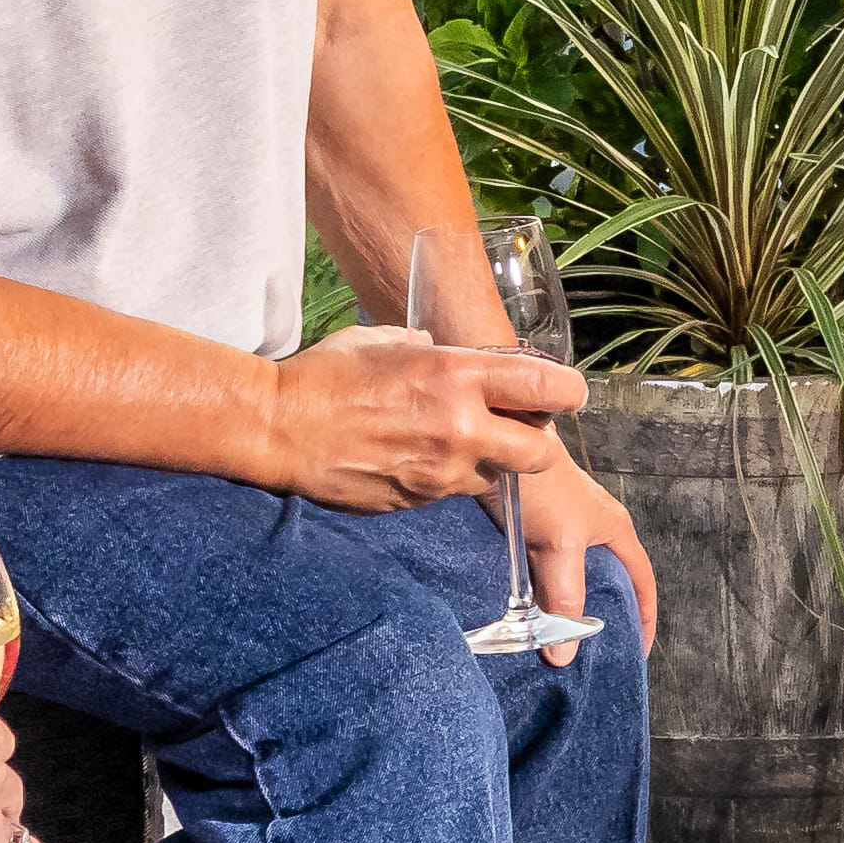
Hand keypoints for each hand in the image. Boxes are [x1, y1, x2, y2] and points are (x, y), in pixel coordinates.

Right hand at [258, 319, 587, 514]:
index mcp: (457, 376)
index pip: (549, 387)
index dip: (568, 392)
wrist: (275, 429)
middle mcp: (460, 428)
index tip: (567, 392)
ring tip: (452, 442)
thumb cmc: (326, 375)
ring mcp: (439, 473)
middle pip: (541, 452)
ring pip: (495, 477)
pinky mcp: (416, 503)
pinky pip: (449, 492)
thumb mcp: (385, 339)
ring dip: (488, 462)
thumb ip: (428, 347)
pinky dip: (444, 479)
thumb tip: (444, 350)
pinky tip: (412, 459)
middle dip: (538, 442)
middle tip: (521, 428)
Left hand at [515, 443, 656, 644]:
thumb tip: (564, 655)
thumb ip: (565, 596)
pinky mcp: (533, 529)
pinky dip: (537, 594)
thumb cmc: (541, 488)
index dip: (644, 617)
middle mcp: (594, 530)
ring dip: (564, 607)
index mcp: (615, 531)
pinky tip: (524, 612)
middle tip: (588, 654)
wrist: (497, 445)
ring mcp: (563, 529)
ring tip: (554, 640)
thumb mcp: (561, 546)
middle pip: (606, 582)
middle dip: (601, 616)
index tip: (636, 652)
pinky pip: (543, 571)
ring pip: (571, 578)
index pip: (642, 581)